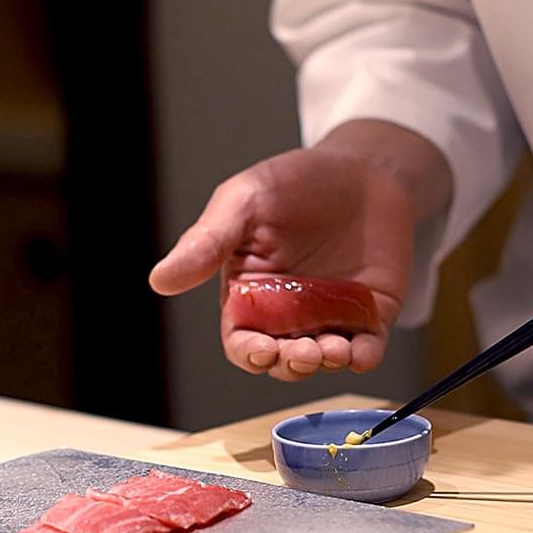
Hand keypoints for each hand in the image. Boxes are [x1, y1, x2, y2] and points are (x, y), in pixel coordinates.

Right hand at [149, 120, 451, 380]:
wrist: (363, 168)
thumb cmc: (296, 182)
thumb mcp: (245, 201)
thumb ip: (208, 241)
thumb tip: (160, 280)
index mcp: (251, 294)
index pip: (243, 340)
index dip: (249, 353)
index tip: (261, 350)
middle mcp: (290, 314)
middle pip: (283, 359)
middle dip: (291, 364)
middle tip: (303, 352)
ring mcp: (332, 317)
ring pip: (324, 359)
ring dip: (326, 363)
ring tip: (334, 350)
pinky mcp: (372, 314)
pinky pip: (368, 347)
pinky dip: (364, 357)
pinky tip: (361, 353)